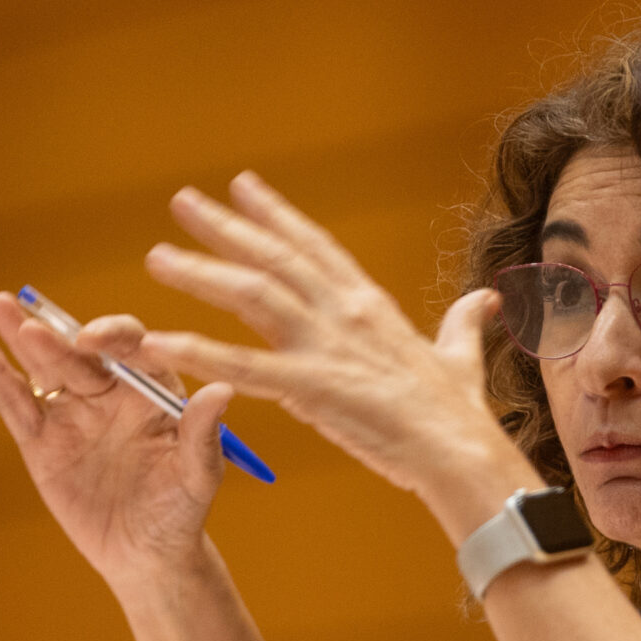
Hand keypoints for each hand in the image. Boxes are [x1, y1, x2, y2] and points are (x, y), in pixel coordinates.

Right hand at [0, 294, 235, 590]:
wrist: (145, 557)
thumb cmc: (179, 514)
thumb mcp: (198, 478)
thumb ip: (203, 434)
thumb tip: (223, 391)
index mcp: (152, 390)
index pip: (133, 349)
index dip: (113, 338)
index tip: (94, 340)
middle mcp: (111, 392)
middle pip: (80, 353)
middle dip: (56, 336)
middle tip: (30, 319)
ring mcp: (73, 413)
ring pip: (43, 369)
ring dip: (21, 337)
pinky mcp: (41, 440)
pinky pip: (15, 402)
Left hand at [134, 172, 536, 530]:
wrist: (462, 454)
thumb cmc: (460, 416)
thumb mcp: (462, 358)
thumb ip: (464, 324)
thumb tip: (484, 300)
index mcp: (370, 305)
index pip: (315, 246)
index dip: (276, 214)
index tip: (242, 186)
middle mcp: (344, 312)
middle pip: (274, 257)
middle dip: (225, 227)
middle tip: (182, 202)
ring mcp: (327, 346)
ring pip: (252, 294)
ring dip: (201, 274)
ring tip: (157, 258)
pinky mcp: (313, 386)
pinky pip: (243, 366)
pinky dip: (199, 352)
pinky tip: (160, 343)